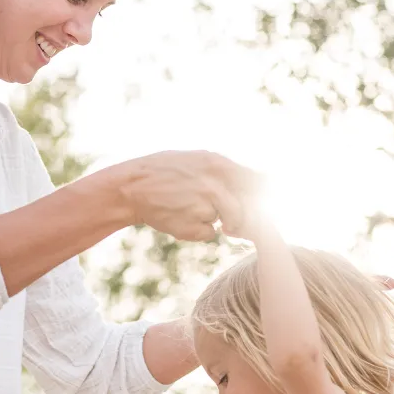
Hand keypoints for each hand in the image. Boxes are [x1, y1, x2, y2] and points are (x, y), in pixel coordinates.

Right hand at [109, 151, 260, 242]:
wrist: (131, 188)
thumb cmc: (164, 172)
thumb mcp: (197, 160)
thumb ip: (224, 171)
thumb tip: (259, 182)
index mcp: (218, 164)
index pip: (259, 181)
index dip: (262, 196)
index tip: (257, 203)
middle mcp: (215, 183)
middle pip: (249, 207)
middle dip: (243, 214)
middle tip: (230, 218)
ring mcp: (205, 205)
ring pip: (228, 220)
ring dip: (216, 220)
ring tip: (190, 209)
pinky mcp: (194, 225)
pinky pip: (208, 233)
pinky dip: (198, 231)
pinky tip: (180, 218)